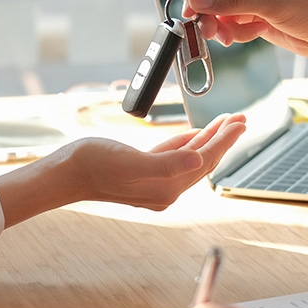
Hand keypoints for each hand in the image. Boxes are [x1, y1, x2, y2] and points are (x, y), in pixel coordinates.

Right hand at [70, 112, 245, 209]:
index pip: (205, 160)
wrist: (66, 174)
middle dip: (223, 138)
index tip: (241, 123)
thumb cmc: (94, 165)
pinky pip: (174, 157)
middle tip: (241, 118)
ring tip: (226, 122)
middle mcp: (165, 188)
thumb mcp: (132, 162)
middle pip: (203, 159)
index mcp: (167, 187)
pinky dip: (188, 144)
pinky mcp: (143, 173)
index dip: (224, 140)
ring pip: (191, 157)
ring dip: (209, 138)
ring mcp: (155, 182)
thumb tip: (198, 161)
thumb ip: (167, 162)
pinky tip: (197, 135)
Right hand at [183, 0, 307, 99]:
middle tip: (204, 28)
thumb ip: (233, 1)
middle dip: (209, 9)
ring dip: (218, 24)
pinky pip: (230, 20)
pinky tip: (247, 36)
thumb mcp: (273, 4)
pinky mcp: (253, 11)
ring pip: (219, 5)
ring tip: (226, 38)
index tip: (191, 5)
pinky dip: (233, 31)